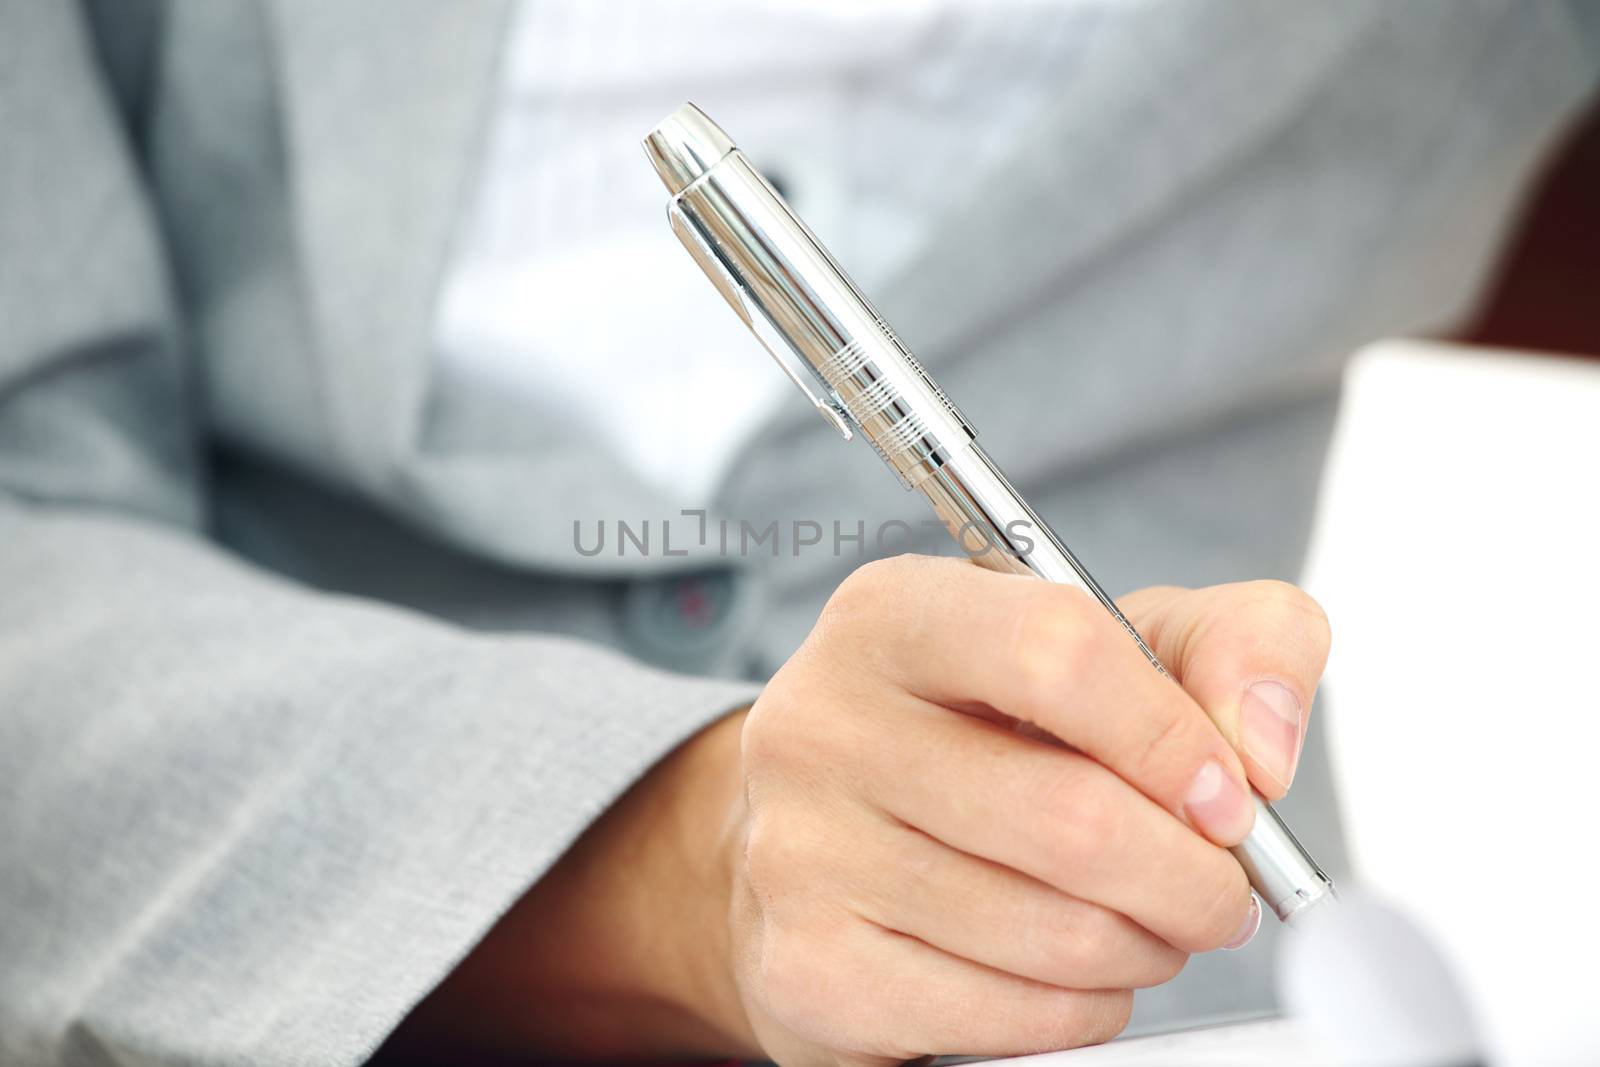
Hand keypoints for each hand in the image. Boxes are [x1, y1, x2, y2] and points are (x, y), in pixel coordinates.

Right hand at [724, 556, 1329, 1063]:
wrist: (821, 838)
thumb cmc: (982, 730)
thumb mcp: (1112, 642)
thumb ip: (1233, 641)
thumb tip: (1259, 746)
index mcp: (894, 615)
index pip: (1058, 651)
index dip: (1173, 736)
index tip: (1228, 792)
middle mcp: (825, 723)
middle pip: (1073, 818)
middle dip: (1192, 876)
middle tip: (1218, 888)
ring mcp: (804, 851)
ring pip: (1055, 933)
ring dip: (1147, 944)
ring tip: (1146, 921)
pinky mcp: (811, 969)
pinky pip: (1012, 1014)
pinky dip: (1087, 1006)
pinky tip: (1074, 968)